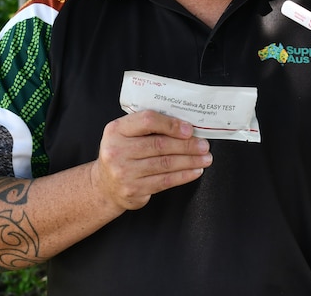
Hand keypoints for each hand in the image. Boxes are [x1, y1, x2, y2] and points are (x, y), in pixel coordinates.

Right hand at [91, 110, 211, 210]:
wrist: (105, 185)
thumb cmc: (122, 154)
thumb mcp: (125, 134)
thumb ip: (148, 127)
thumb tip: (184, 126)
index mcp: (116, 130)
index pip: (147, 121)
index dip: (171, 124)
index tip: (189, 129)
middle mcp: (117, 150)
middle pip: (160, 144)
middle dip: (187, 145)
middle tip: (204, 145)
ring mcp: (124, 172)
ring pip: (165, 164)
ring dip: (190, 161)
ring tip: (205, 158)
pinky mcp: (133, 190)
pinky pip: (164, 181)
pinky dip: (183, 176)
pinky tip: (195, 171)